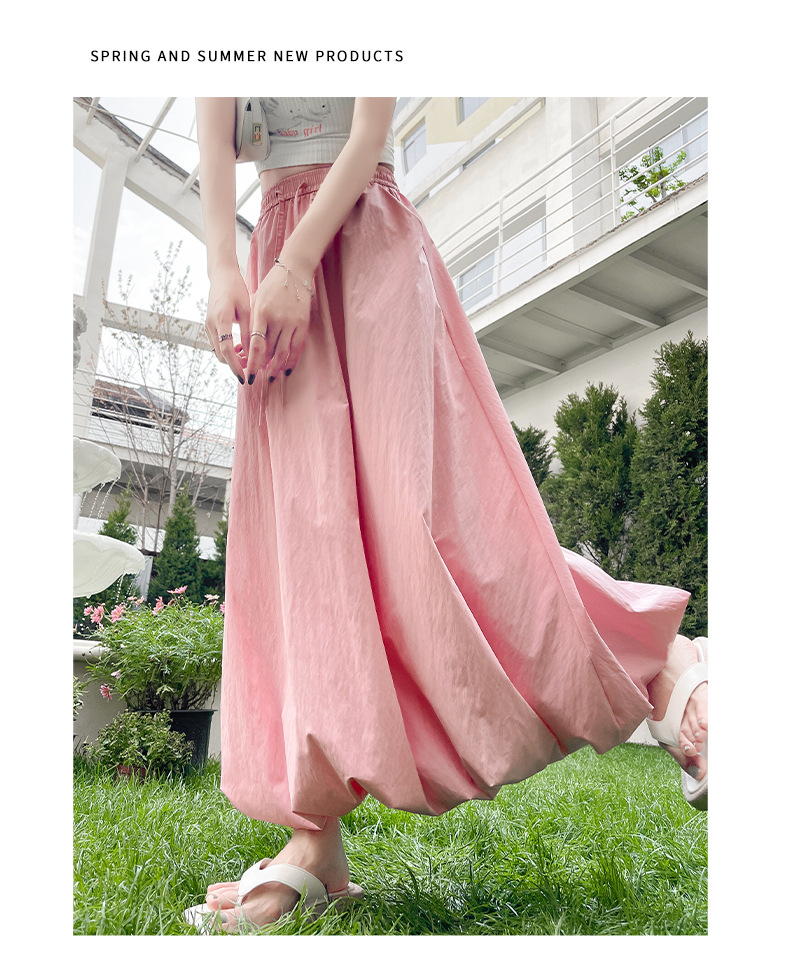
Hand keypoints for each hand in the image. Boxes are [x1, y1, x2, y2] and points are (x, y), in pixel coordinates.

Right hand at [205, 266, 250, 383]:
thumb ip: (249, 332)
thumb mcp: (247, 309)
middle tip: (250, 369)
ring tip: (247, 359)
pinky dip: (227, 350)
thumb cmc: (237, 289)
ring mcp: (208, 325)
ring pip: (218, 350)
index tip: (245, 377)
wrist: (221, 275)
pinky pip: (217, 343)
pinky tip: (240, 348)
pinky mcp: (209, 324)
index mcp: (221, 320)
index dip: (236, 366)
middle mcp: (211, 325)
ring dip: (231, 358)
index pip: (227, 351)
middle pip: (221, 355)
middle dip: (234, 365)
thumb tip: (253, 354)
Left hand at [244, 263, 312, 384]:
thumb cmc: (271, 286)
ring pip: (283, 352)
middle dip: (262, 366)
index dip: (252, 361)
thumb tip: (249, 347)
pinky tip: (286, 371)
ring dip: (276, 367)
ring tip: (271, 378)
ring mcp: (291, 323)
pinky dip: (291, 361)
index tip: (249, 373)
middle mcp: (277, 319)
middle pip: (269, 350)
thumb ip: (253, 322)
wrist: (294, 272)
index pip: (255, 344)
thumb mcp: (256, 300)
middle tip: (257, 377)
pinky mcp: (303, 324)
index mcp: (261, 313)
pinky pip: (297, 348)